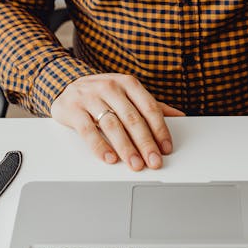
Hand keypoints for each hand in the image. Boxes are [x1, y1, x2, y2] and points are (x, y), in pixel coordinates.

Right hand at [50, 74, 184, 169]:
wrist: (67, 84)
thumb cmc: (103, 93)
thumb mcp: (127, 94)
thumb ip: (151, 105)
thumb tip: (180, 116)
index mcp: (128, 83)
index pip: (149, 107)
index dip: (160, 129)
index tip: (166, 148)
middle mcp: (110, 87)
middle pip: (132, 118)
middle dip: (145, 143)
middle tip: (153, 161)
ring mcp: (91, 97)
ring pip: (112, 124)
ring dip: (126, 147)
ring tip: (135, 163)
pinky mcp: (73, 109)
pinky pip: (88, 130)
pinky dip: (100, 146)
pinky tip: (110, 158)